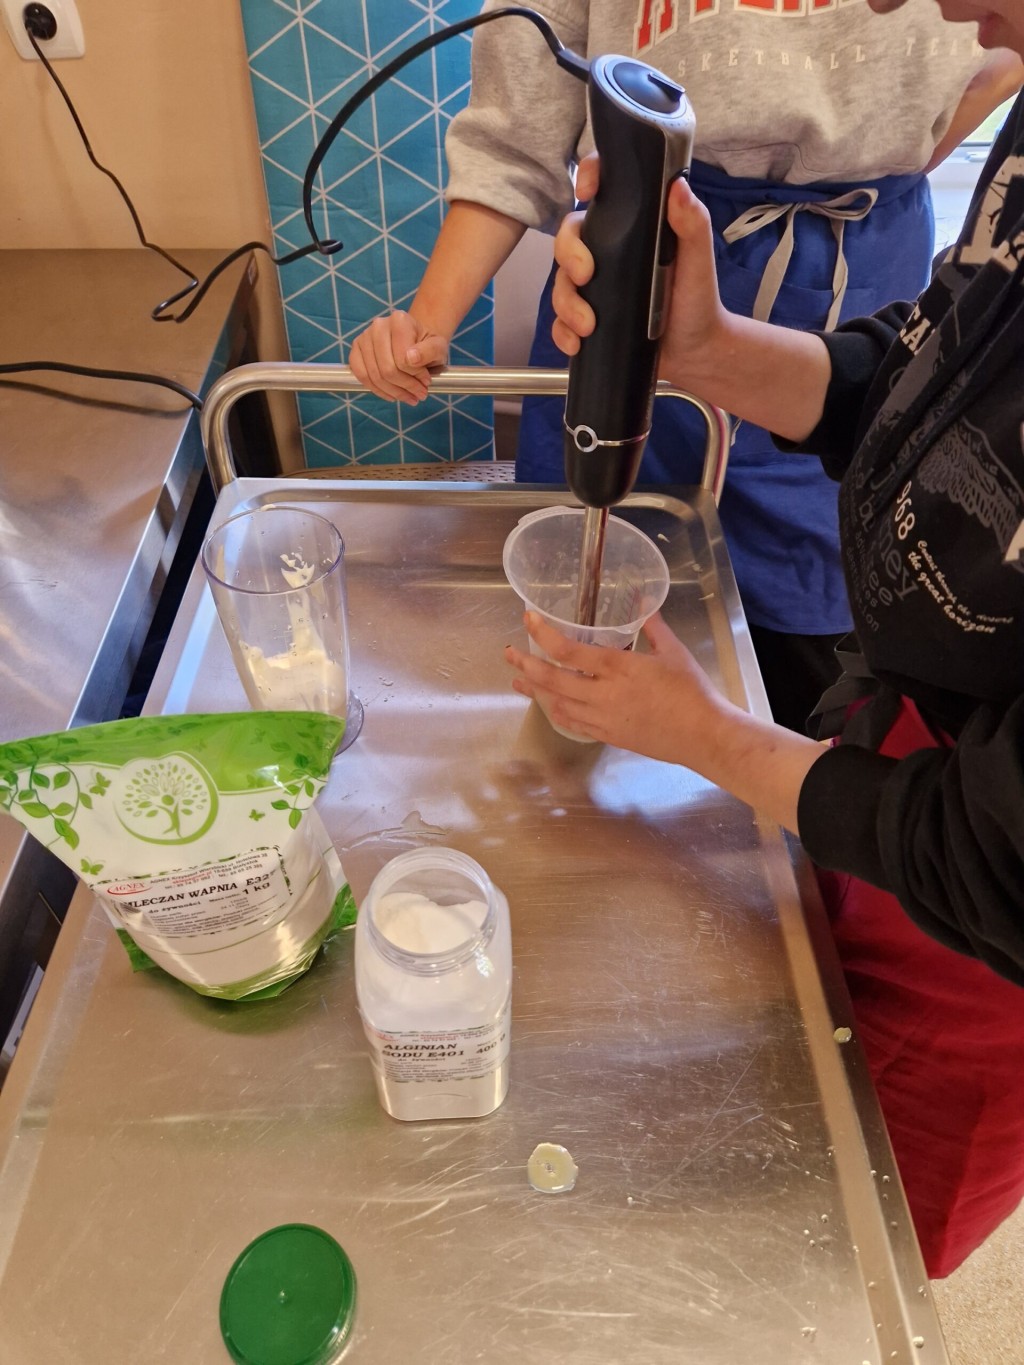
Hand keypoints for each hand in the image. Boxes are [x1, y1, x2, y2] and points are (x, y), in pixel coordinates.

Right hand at [348, 310, 448, 403]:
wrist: (415, 341)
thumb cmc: (426, 345)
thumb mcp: (438, 348)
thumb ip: (430, 351)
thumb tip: (410, 359)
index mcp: (399, 320)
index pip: (402, 360)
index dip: (416, 376)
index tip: (426, 382)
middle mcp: (379, 325)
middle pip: (387, 370)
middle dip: (405, 387)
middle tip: (419, 395)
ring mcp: (364, 337)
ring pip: (374, 375)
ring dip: (393, 392)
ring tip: (408, 397)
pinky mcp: (356, 349)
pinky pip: (361, 375)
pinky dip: (376, 389)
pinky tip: (390, 394)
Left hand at [503, 609, 725, 761]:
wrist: (701, 735)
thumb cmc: (691, 690)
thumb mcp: (673, 651)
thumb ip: (652, 624)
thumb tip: (642, 598)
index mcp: (617, 667)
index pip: (567, 650)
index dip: (542, 634)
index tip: (528, 620)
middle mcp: (603, 693)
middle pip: (552, 679)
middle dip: (526, 664)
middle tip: (509, 654)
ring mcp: (602, 718)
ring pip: (557, 703)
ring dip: (535, 691)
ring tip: (519, 679)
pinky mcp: (607, 735)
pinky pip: (573, 723)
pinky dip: (557, 711)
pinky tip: (549, 705)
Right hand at [551, 154, 727, 391]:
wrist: (695, 353)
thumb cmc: (698, 300)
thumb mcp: (699, 261)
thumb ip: (693, 224)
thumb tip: (678, 187)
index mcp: (632, 228)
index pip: (604, 192)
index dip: (589, 177)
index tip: (586, 189)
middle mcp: (607, 253)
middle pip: (568, 239)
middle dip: (568, 254)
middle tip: (585, 275)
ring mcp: (595, 287)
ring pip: (561, 283)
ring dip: (566, 303)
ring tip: (587, 325)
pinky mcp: (588, 320)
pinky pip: (561, 322)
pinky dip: (562, 333)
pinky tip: (575, 343)